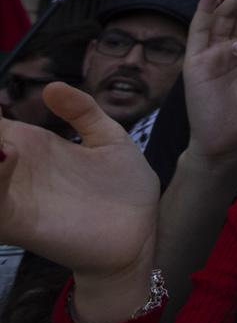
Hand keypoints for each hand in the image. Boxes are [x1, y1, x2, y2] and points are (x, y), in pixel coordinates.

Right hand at [0, 84, 157, 304]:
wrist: (137, 235)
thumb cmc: (124, 188)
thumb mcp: (108, 139)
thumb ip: (83, 110)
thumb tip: (52, 86)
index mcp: (32, 145)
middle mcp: (14, 168)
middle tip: (1, 132)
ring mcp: (11, 194)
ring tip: (2, 145)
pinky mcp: (15, 222)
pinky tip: (4, 156)